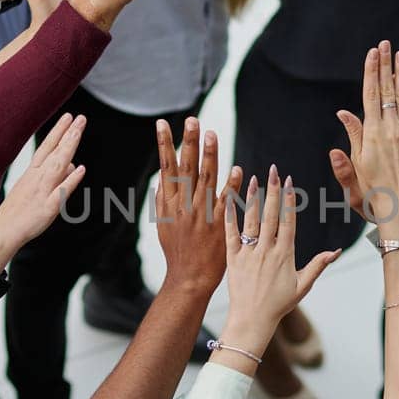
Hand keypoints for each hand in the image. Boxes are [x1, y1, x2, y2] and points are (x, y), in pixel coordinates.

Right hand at [0, 113, 87, 266]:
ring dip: (68, 148)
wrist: (3, 231)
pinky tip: (80, 169)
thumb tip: (74, 165)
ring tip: (78, 132)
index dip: (58, 131)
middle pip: (54, 152)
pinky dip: (70, 180)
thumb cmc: (19, 210)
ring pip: (57, 166)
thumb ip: (55, 176)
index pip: (47, 147)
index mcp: (33, 173)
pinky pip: (60, 192)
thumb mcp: (34, 188)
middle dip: (67, 134)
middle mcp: (37, 178)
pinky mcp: (47, 208)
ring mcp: (42, 191)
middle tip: (80, 117)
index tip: (69, 116)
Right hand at [153, 116, 236, 297]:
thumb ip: (162, 200)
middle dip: (188, 142)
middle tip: (192, 120)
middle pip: (186, 168)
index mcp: (169, 204)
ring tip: (212, 134)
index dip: (164, 144)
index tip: (162, 123)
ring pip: (206, 180)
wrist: (189, 278)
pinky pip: (226, 201)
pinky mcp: (219, 225)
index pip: (166, 167)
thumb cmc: (176, 251)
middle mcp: (184, 206)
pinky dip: (231, 185)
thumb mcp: (162, 225)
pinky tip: (237, 169)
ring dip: (209, 156)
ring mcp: (202, 215)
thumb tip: (161, 179)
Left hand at [217, 167, 338, 355]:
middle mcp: (267, 251)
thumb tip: (336, 251)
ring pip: (251, 220)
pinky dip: (229, 216)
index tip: (290, 182)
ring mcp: (249, 253)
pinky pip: (230, 233)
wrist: (251, 320)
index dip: (289, 201)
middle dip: (273, 191)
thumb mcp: (302, 286)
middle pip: (271, 215)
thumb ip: (318, 265)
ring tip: (253, 178)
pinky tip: (228, 199)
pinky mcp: (233, 258)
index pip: (288, 221)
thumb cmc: (278, 305)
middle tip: (274, 171)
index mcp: (285, 255)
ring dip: (253, 198)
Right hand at [334, 42, 398, 234]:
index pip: (370, 96)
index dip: (371, 72)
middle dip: (385, 65)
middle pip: (387, 90)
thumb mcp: (354, 168)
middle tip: (385, 44)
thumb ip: (351, 139)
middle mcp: (390, 130)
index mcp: (371, 135)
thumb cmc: (371, 192)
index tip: (371, 54)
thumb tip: (343, 114)